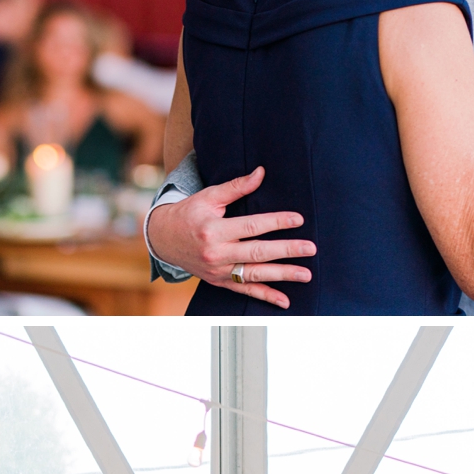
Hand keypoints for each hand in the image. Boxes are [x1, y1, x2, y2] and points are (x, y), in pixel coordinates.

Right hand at [146, 166, 315, 310]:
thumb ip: (237, 187)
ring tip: (306, 274)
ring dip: (282, 275)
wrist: (163, 240)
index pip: (251, 226)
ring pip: (255, 274)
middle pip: (257, 253)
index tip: (298, 219)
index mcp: (214, 230)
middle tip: (310, 249)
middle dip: (287, 251)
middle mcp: (217, 254)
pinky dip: (266, 296)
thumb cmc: (189, 214)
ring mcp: (218, 271)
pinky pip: (245, 291)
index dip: (276, 222)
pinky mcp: (219, 282)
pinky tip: (285, 300)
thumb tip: (261, 172)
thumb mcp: (209, 197)